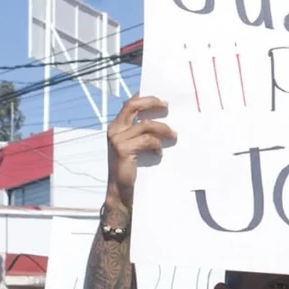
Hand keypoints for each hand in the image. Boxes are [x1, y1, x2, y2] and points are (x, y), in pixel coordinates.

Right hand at [106, 95, 174, 211]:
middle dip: (151, 102)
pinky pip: (147, 140)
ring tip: (174, 135)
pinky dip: (157, 145)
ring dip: (163, 129)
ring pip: (146, 125)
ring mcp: (117, 139)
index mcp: (116, 127)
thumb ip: (142, 133)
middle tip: (167, 105)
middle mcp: (114, 130)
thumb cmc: (132, 169)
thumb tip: (162, 120)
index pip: (129, 104)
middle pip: (133, 106)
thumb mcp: (135, 147)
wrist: (121, 192)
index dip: (144, 97)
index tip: (160, 97)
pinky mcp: (123, 150)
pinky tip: (159, 154)